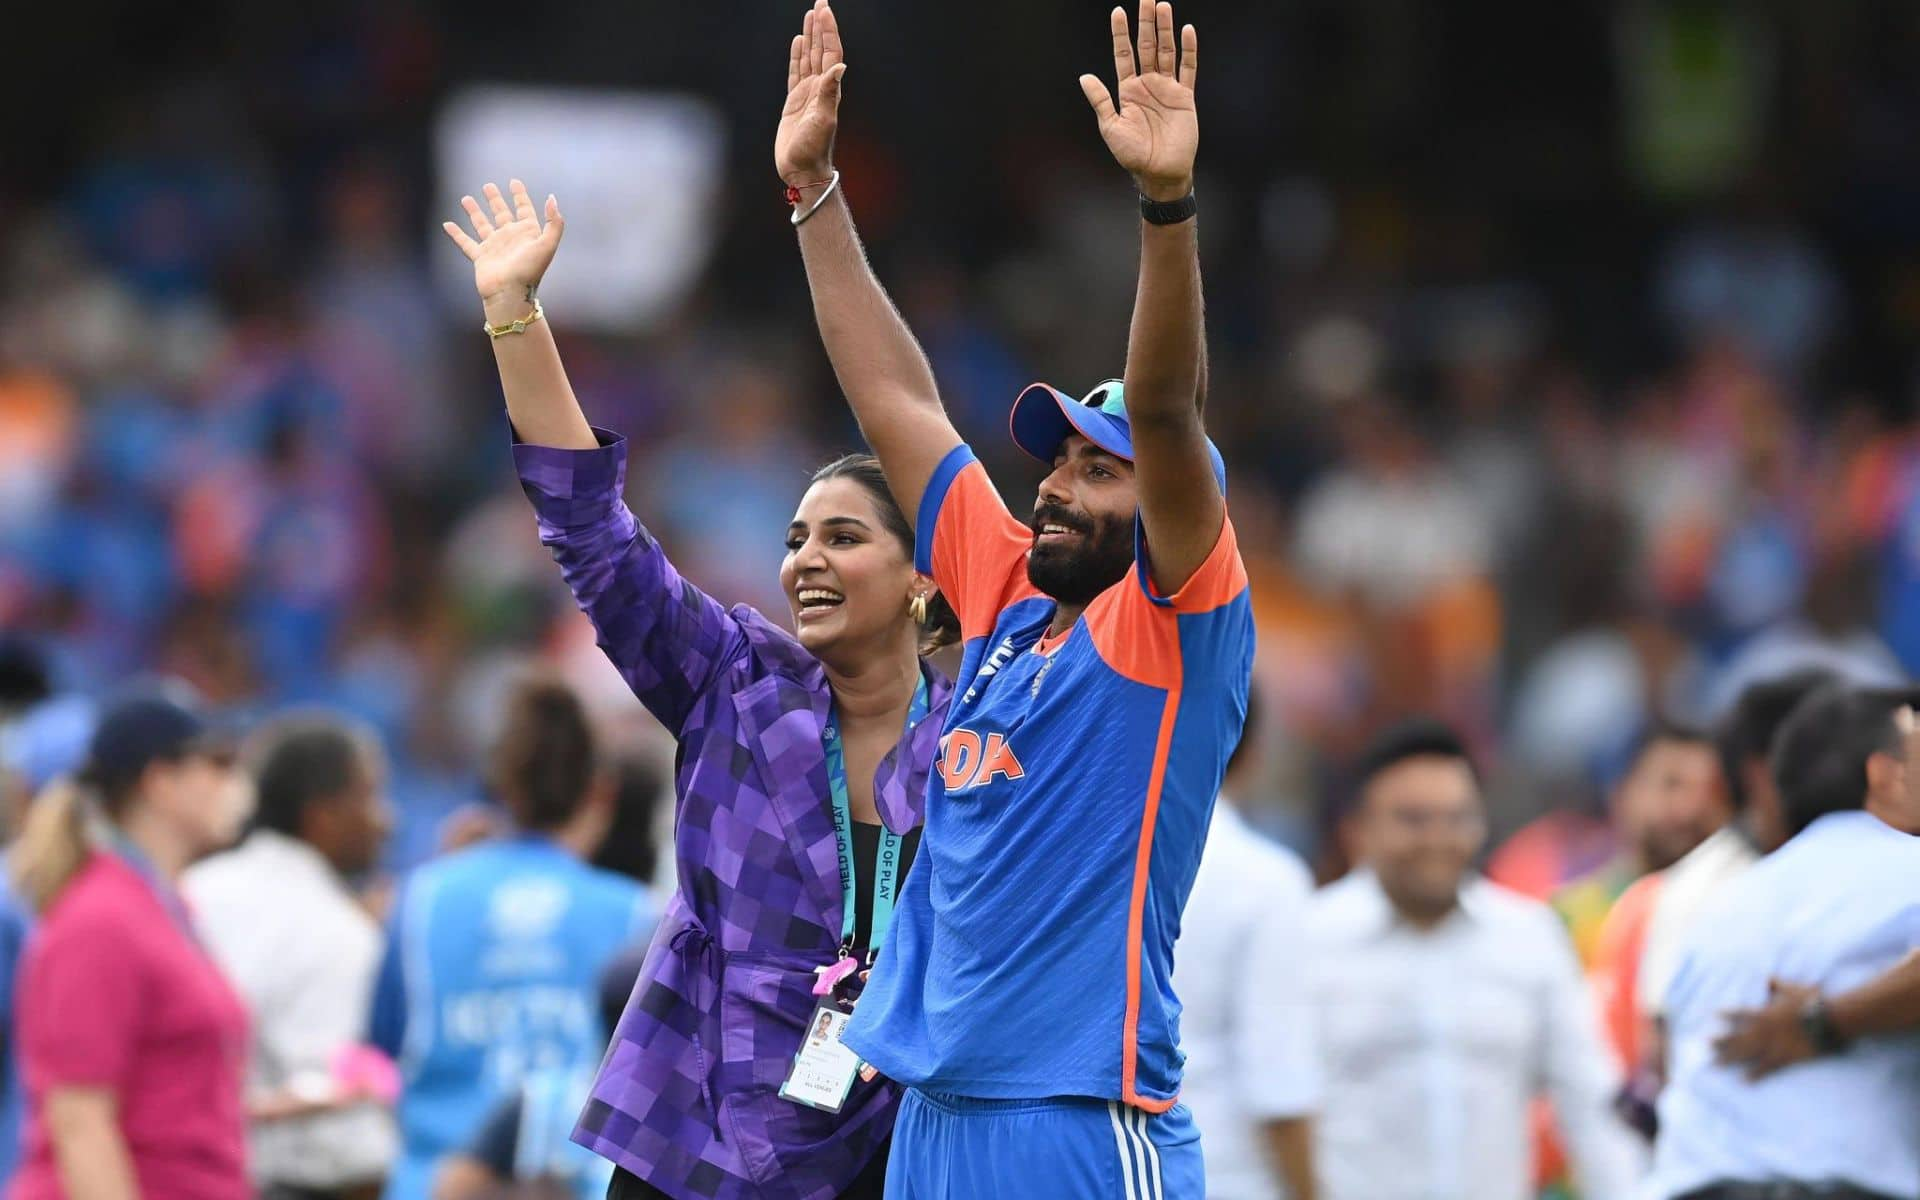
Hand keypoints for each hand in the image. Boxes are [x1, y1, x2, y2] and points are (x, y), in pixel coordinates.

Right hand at [441, 179, 564, 312]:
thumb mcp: (547, 244)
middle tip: (488, 186)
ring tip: (466, 198)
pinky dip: (456, 234)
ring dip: (474, 212)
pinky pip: (466, 242)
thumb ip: (554, 222)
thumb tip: (552, 198)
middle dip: (495, 199)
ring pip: (482, 224)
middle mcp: (510, 238)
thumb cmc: (530, 271)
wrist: (511, 294)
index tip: (514, 182)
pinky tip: (447, 225)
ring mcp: (494, 248)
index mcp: (527, 234)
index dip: (520, 195)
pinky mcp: (480, 257)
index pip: (524, 209)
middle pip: (501, 213)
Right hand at [775, 0, 846, 187]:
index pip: (830, 53)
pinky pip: (795, 72)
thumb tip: (839, 66)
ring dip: (809, 37)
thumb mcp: (823, 119)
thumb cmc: (814, 149)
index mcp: (829, 89)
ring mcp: (806, 94)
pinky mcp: (793, 102)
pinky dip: (796, 56)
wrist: (802, 170)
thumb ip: (828, 92)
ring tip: (809, 16)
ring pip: (808, 58)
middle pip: (820, 50)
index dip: (828, 31)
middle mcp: (820, 88)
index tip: (824, 9)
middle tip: (819, 3)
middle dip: (820, 26)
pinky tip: (797, 43)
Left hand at [1079, 1, 1197, 200]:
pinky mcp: (1185, 97)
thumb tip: (1084, 76)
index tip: (1118, 12)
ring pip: (1166, 52)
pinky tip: (1187, 31)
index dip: (1120, 34)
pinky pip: (1188, 69)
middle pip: (1146, 46)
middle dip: (1145, 23)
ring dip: (1165, 30)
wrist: (1160, 172)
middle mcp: (1147, 85)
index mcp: (1127, 90)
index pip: (1123, 55)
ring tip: (1163, 7)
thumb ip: (1100, 100)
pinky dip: (1188, 50)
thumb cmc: (1133, 154)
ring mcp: (1167, 89)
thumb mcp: (1111, 127)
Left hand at [1713, 979, 1820, 1080]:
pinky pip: (1765, 1069)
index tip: (1711, 1016)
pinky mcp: (1784, 1058)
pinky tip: (1743, 1081)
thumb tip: (1769, 977)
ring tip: (1714, 1064)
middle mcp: (1763, 1030)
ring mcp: (1771, 1046)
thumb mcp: (1792, 989)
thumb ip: (1777, 984)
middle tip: (1704, 1046)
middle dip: (1719, 1042)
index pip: (1738, 1013)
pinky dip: (1754, 1075)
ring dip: (1729, 1059)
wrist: (1829, 1021)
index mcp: (1763, 1013)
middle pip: (1735, 1037)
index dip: (1725, 1014)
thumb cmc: (1812, 1002)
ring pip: (1744, 1054)